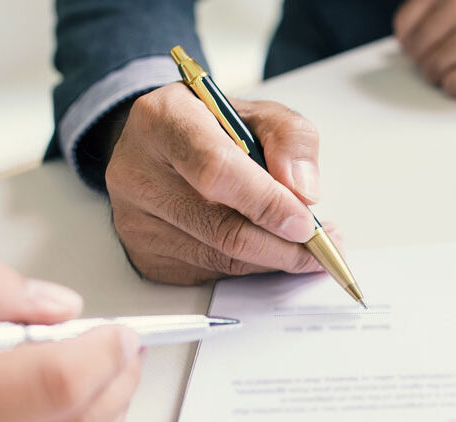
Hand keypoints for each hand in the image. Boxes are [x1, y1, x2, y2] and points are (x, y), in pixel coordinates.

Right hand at [106, 84, 332, 284]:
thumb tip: (303, 192)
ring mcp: (135, 220)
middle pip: (222, 227)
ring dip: (274, 260)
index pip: (217, 170)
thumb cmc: (212, 129)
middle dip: (283, 245)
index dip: (268, 202)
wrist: (164, 147)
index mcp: (162, 120)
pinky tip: (268, 250)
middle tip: (321, 246)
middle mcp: (137, 171)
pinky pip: (211, 273)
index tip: (306, 222)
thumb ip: (291, 140)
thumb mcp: (259, 114)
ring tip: (306, 247)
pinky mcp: (144, 256)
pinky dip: (249, 268)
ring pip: (221, 258)